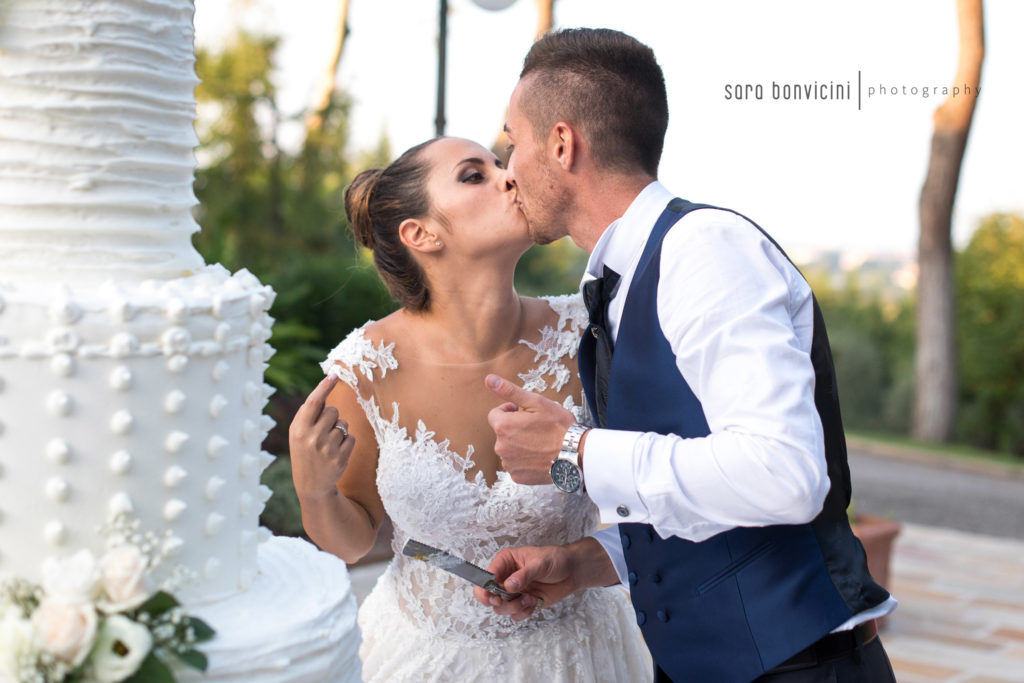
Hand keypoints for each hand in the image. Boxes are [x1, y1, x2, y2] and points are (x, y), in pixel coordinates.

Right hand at [289, 374, 355, 499]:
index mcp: (299, 428)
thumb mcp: (298, 433)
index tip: (334, 375)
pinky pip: (351, 437)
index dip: (324, 388)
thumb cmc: (304, 451)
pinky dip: (346, 442)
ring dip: (339, 430)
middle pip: (333, 411)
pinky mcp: (341, 457)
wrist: (311, 484)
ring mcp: (327, 448)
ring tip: (328, 444)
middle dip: (331, 417)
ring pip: (344, 424)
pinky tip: (336, 453)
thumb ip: (309, 413)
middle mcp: (312, 437)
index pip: (313, 402)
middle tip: (322, 432)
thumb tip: (325, 388)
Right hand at [473, 545, 578, 621]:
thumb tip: (508, 586)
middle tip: (510, 600)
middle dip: (499, 602)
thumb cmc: (556, 560)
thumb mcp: (540, 563)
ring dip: (515, 607)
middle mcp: (506, 577)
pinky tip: (535, 602)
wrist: (572, 572)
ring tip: (530, 599)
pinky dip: (524, 612)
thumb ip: (524, 575)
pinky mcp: (523, 603)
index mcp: (506, 562)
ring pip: (501, 608)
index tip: (493, 596)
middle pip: (489, 595)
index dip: (485, 587)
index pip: (487, 575)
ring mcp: (514, 592)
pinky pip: (515, 615)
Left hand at [485, 374, 575, 484]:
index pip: (495, 414)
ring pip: (509, 449)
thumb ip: (509, 391)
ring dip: (519, 445)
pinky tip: (540, 456)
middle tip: (537, 428)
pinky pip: (516, 464)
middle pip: (502, 432)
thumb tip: (489, 379)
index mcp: (502, 426)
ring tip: (540, 443)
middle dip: (515, 428)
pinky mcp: (518, 477)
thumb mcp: (536, 402)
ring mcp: (509, 464)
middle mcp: (501, 447)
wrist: (576, 455)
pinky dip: (525, 460)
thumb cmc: (558, 427)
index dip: (511, 411)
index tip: (526, 414)